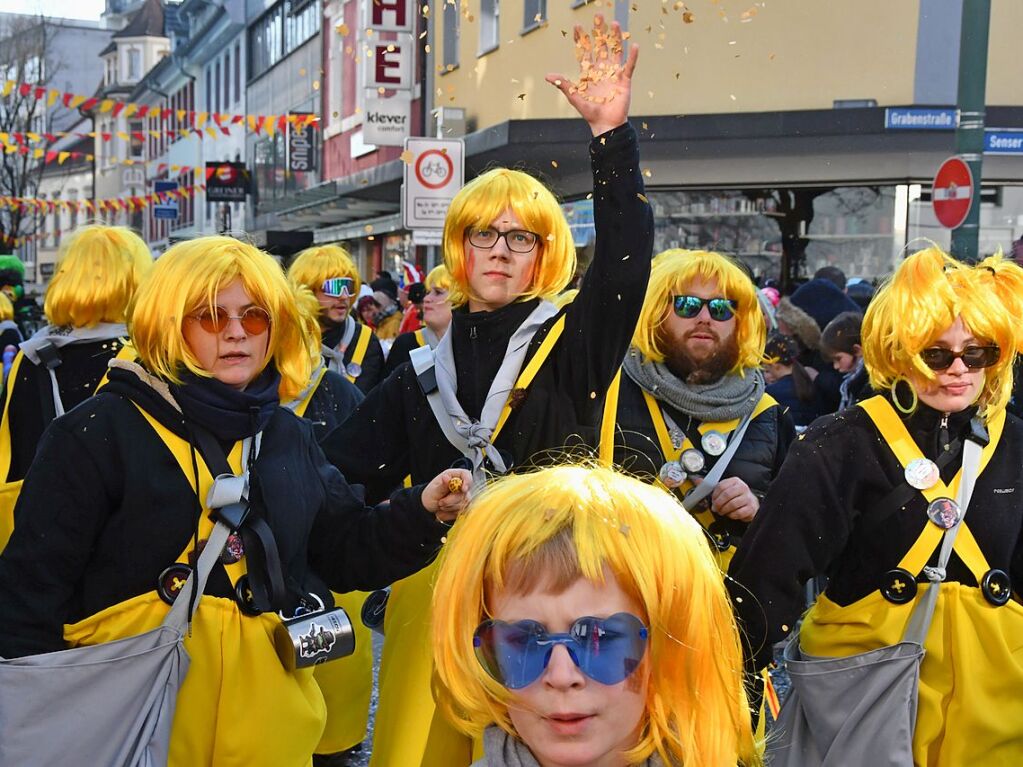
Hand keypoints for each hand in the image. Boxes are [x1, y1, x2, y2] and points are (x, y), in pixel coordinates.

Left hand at [421, 469, 472, 522]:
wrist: (428, 507)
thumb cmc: (430, 495)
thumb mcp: (434, 491)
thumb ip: (442, 485)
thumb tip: (446, 477)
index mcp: (452, 476)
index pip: (466, 475)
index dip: (467, 481)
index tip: (463, 490)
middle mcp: (460, 485)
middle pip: (465, 493)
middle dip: (452, 500)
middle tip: (440, 502)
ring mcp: (463, 496)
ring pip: (464, 504)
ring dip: (450, 507)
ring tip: (440, 505)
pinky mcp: (464, 506)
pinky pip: (462, 511)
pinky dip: (452, 513)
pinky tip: (445, 510)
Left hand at [545, 14, 638, 136]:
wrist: (605, 124)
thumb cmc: (590, 112)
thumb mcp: (575, 97)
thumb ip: (563, 84)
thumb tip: (548, 76)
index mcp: (589, 72)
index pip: (585, 51)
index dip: (582, 39)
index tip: (578, 26)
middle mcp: (602, 70)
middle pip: (601, 46)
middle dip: (599, 31)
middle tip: (598, 16)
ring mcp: (614, 74)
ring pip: (615, 51)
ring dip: (615, 38)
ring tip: (615, 23)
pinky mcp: (624, 80)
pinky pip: (629, 66)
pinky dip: (632, 56)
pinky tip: (633, 44)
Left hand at [710, 477, 759, 521]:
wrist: (750, 504)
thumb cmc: (735, 496)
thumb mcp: (724, 489)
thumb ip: (711, 486)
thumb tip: (698, 481)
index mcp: (735, 481)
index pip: (721, 486)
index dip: (714, 495)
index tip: (712, 500)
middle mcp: (742, 487)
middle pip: (727, 495)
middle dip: (718, 503)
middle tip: (715, 508)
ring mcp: (748, 498)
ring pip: (732, 504)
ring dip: (724, 510)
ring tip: (722, 511)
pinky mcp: (751, 508)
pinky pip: (738, 513)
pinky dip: (731, 515)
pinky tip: (730, 514)